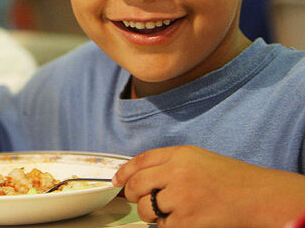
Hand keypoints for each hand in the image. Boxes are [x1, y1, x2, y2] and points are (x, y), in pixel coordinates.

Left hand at [113, 145, 304, 227]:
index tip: (117, 181)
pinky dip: (169, 225)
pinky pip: (163, 226)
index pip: (140, 161)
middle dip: (132, 194)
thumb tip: (136, 175)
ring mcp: (181, 197)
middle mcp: (176, 173)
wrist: (257, 196)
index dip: (124, 173)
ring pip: (146, 208)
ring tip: (169, 210)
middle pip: (137, 186)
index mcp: (178, 154)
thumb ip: (167, 162)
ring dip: (150, 213)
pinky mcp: (187, 221)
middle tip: (137, 199)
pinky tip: (183, 218)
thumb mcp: (196, 158)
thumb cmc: (229, 178)